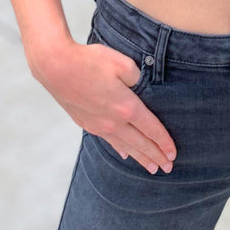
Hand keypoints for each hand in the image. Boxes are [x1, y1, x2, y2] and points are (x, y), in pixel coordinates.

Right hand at [31, 38, 176, 174]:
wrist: (56, 67)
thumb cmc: (89, 61)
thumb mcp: (121, 62)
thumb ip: (137, 76)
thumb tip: (140, 87)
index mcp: (126, 106)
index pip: (151, 128)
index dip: (164, 142)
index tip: (174, 153)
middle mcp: (114, 121)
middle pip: (140, 143)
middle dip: (156, 156)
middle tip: (169, 168)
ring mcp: (98, 125)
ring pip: (125, 146)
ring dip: (140, 158)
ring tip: (152, 168)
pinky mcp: (86, 123)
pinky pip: (109, 141)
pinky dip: (120, 150)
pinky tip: (124, 155)